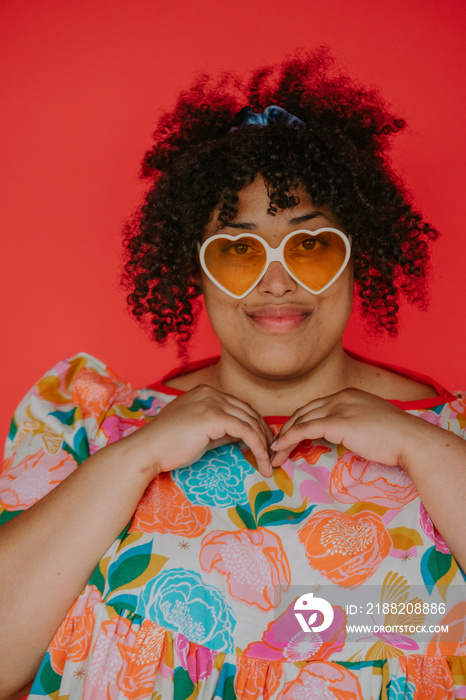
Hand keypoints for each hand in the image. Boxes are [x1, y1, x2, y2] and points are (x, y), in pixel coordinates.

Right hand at [126, 384, 274, 477]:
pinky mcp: (213, 416)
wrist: (147, 451)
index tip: (264, 444)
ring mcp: (211, 402)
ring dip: (264, 444)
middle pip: (249, 411)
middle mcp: (210, 392)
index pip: (240, 406)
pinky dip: (258, 448)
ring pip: (250, 421)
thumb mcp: (201, 432)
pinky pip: (246, 432)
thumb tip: (245, 437)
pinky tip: (261, 463)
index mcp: (206, 392)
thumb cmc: (169, 446)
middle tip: (272, 455)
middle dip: (264, 434)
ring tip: (268, 464)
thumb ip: (222, 429)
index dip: (256, 425)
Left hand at [269, 388, 425, 467]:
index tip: (289, 437)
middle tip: (275, 447)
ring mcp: (338, 408)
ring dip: (283, 438)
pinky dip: (288, 439)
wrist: (412, 440)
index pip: (315, 407)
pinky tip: (279, 450)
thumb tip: (345, 436)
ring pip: (300, 421)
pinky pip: (304, 430)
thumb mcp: (372, 424)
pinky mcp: (337, 422)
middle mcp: (340, 397)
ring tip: (273, 454)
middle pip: (304, 412)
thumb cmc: (398, 438)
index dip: (299, 422)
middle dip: (286, 430)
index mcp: (348, 395)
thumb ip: (355, 425)